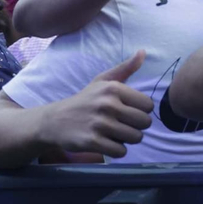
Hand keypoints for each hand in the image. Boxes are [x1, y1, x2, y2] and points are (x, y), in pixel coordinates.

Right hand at [36, 51, 154, 158]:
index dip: (140, 111)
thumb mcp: (102, 81)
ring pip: (136, 138)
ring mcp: (99, 124)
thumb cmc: (85, 100)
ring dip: (127, 139)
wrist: (54, 120)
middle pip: (145, 123)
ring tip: (114, 133)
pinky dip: (117, 151)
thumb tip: (143, 52)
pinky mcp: (92, 141)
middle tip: (122, 125)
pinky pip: (121, 151)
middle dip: (136, 127)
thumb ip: (125, 68)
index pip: (148, 105)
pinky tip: (106, 143)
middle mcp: (107, 104)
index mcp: (113, 88)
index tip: (127, 112)